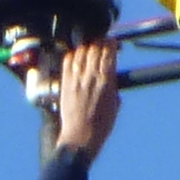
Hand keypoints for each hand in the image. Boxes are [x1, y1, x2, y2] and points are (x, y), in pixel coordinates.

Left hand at [47, 33, 122, 162]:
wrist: (80, 138)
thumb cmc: (100, 126)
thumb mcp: (114, 106)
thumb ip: (113, 88)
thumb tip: (112, 78)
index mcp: (107, 82)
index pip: (109, 53)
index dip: (111, 44)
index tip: (112, 42)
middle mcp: (91, 77)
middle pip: (95, 48)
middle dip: (100, 42)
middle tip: (102, 42)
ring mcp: (76, 79)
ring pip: (81, 52)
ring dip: (87, 46)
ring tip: (90, 47)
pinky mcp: (65, 83)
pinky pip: (68, 61)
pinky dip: (73, 55)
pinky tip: (76, 55)